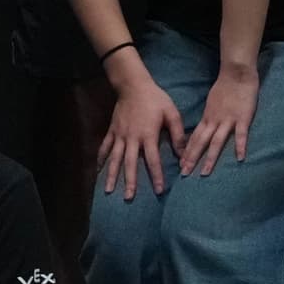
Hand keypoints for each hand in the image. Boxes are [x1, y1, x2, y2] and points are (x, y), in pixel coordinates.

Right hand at [97, 63, 181, 201]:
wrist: (133, 85)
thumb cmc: (155, 99)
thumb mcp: (172, 113)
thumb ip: (178, 135)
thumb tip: (184, 155)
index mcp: (148, 135)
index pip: (152, 160)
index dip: (156, 175)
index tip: (159, 190)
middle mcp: (132, 138)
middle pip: (129, 163)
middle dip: (129, 181)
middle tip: (128, 198)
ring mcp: (119, 135)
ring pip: (114, 158)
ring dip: (111, 175)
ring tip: (108, 190)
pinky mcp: (112, 131)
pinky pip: (105, 147)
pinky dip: (101, 159)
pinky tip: (99, 171)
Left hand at [180, 61, 260, 176]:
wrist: (236, 73)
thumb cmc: (224, 89)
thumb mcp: (211, 104)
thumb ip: (208, 118)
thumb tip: (202, 130)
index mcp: (207, 118)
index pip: (194, 138)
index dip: (187, 152)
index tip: (180, 165)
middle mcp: (214, 121)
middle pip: (201, 143)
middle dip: (192, 159)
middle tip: (184, 173)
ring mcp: (228, 120)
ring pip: (217, 142)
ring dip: (210, 158)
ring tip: (204, 173)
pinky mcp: (243, 118)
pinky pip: (241, 134)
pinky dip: (240, 146)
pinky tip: (239, 158)